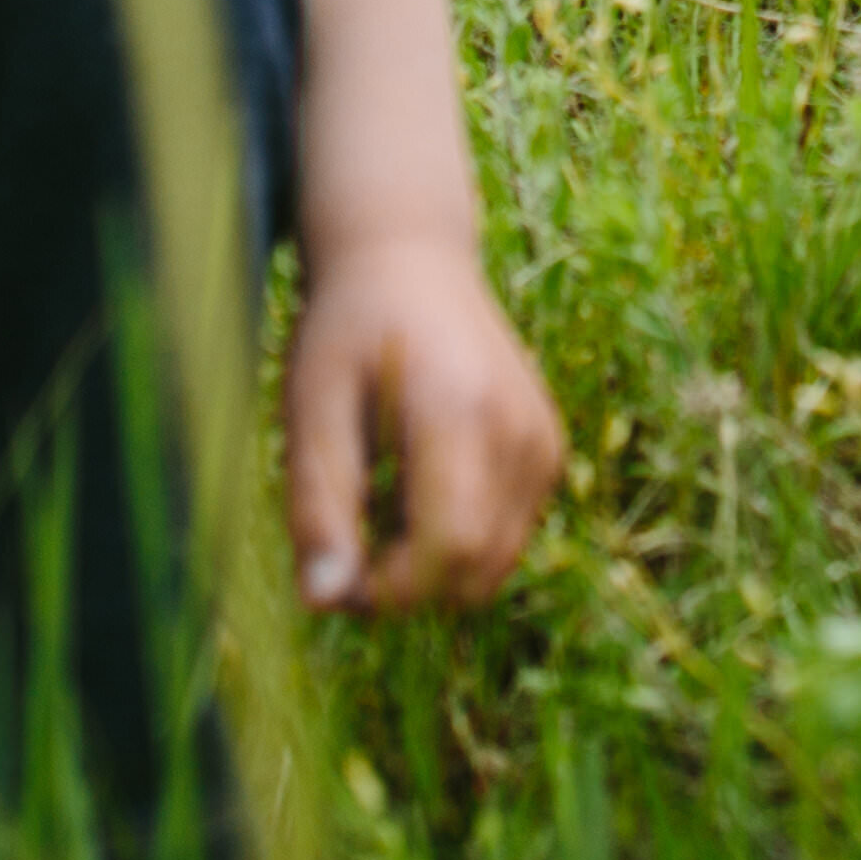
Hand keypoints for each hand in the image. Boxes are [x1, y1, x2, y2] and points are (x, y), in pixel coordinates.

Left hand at [286, 231, 563, 613]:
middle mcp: (520, 430)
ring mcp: (544, 442)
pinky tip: (415, 488)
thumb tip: (321, 601)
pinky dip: (461, 537)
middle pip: (476, 570)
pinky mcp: (549, 450)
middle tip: (346, 548)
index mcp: (460, 410)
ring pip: (495, 564)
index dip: (389, 590)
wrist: (409, 258)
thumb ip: (317, 500)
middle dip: (408, 587)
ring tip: (376, 509)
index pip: (447, 550)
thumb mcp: (311, 404)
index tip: (334, 576)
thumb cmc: (348, 329)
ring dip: (433, 567)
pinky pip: (509, 535)